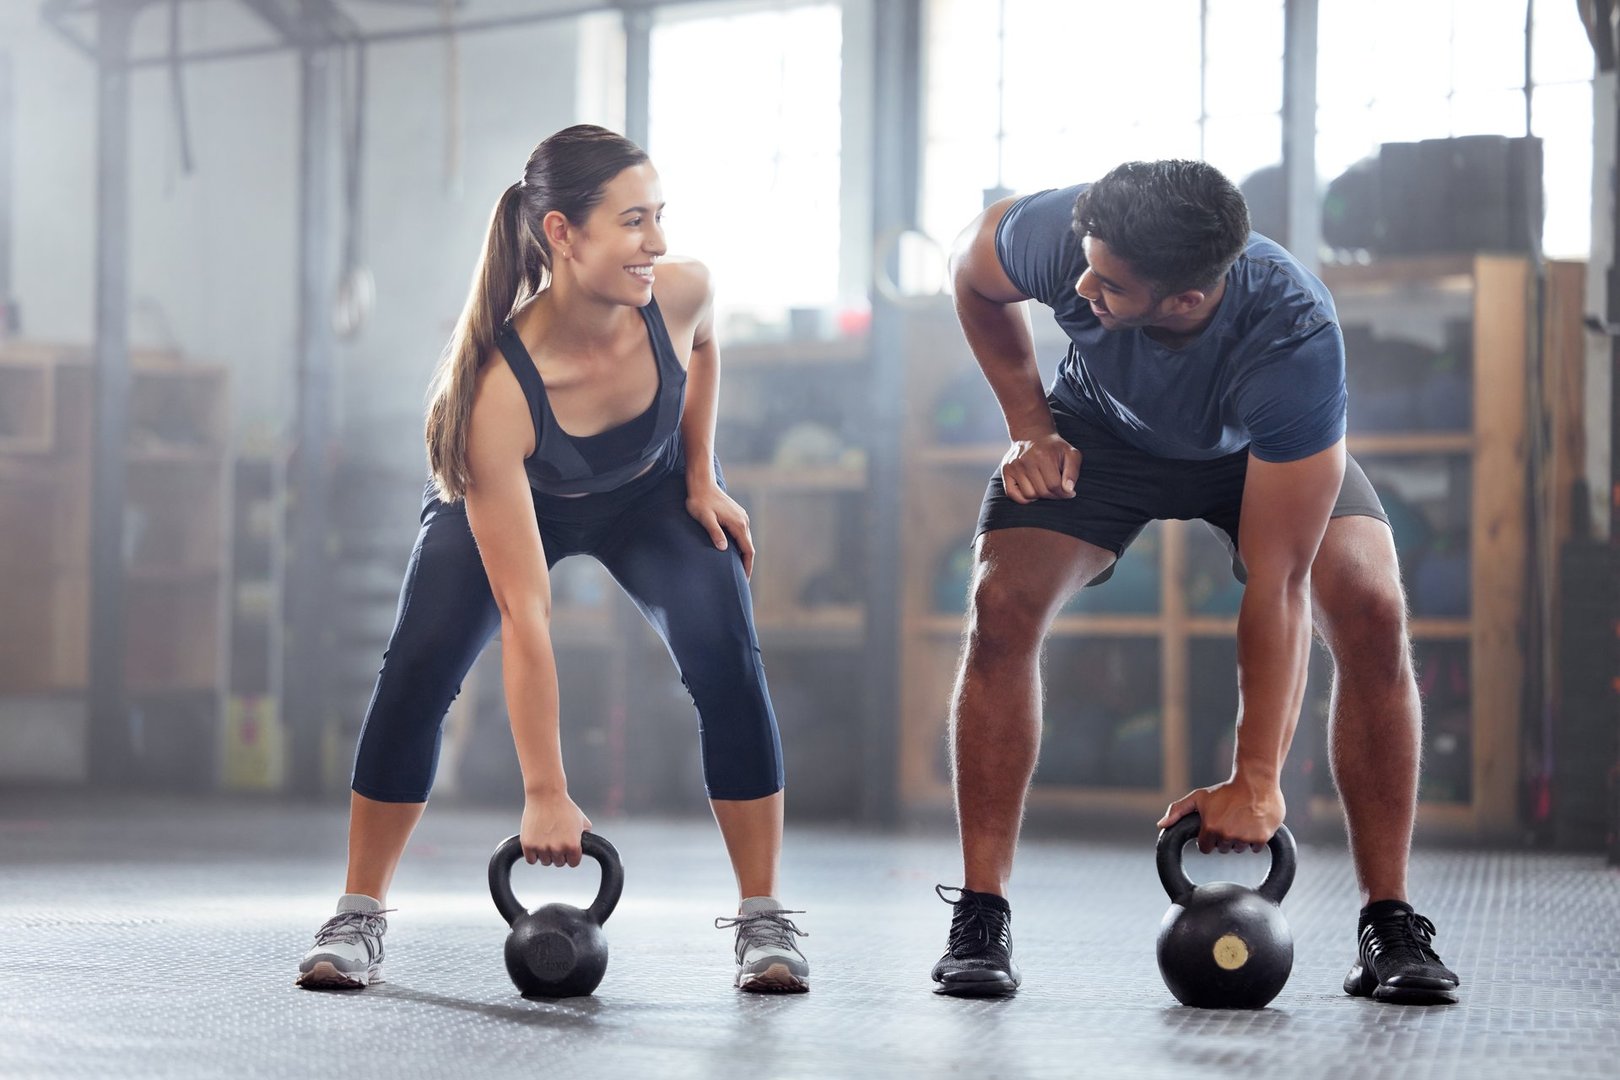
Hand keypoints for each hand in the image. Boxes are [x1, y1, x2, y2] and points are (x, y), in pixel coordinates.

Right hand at [519, 791, 592, 866]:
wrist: (546, 795)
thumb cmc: (564, 806)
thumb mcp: (582, 821)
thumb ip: (586, 836)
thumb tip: (587, 846)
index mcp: (573, 845)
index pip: (573, 863)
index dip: (571, 855)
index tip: (568, 849)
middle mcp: (558, 848)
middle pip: (559, 863)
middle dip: (559, 853)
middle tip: (556, 839)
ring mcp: (542, 847)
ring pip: (545, 861)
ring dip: (546, 854)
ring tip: (546, 838)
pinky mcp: (528, 845)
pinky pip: (531, 860)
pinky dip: (533, 854)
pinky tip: (537, 842)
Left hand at [686, 481, 755, 577]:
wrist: (701, 484)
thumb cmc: (700, 501)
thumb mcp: (705, 518)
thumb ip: (715, 532)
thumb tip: (723, 548)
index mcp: (738, 524)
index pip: (748, 551)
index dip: (747, 567)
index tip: (744, 580)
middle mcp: (743, 521)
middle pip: (749, 547)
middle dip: (746, 564)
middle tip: (741, 580)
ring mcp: (741, 517)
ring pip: (746, 541)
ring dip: (743, 555)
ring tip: (737, 569)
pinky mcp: (737, 515)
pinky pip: (742, 534)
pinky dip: (740, 546)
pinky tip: (732, 552)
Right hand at [999, 433, 1080, 503]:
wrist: (1032, 434)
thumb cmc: (1054, 448)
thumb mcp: (1071, 454)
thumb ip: (1073, 472)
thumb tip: (1068, 490)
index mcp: (1044, 456)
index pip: (1054, 485)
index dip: (1064, 493)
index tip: (1068, 493)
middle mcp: (1026, 460)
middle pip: (1042, 492)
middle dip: (1053, 495)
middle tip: (1058, 491)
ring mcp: (1014, 466)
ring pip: (1029, 495)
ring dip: (1039, 496)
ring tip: (1044, 487)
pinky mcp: (1006, 470)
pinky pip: (1012, 494)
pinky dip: (1023, 498)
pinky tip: (1032, 491)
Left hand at [1157, 775, 1285, 853]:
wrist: (1256, 781)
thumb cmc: (1227, 790)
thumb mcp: (1199, 797)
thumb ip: (1178, 810)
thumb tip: (1161, 825)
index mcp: (1210, 827)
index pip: (1205, 848)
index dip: (1208, 839)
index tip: (1214, 829)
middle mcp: (1227, 834)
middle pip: (1223, 849)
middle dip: (1224, 838)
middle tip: (1229, 821)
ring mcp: (1245, 837)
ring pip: (1239, 849)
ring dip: (1239, 839)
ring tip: (1241, 820)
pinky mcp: (1261, 838)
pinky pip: (1255, 848)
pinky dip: (1255, 839)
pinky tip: (1253, 824)